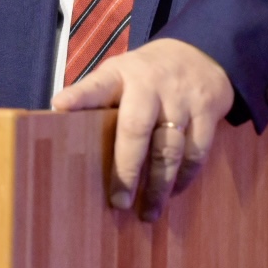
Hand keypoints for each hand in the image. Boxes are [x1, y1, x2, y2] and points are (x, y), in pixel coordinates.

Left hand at [50, 38, 233, 221]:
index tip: (60, 107)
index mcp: (121, 75)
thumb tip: (59, 119)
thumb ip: (96, 97)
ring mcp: (181, 98)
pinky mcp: (207, 111)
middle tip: (118, 201)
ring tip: (147, 212)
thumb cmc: (146, 75)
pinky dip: (185, 177)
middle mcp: (150, 84)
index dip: (79, 97)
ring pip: (170, 148)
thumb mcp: (119, 74)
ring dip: (158, 185)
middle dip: (126, 169)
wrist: (200, 54)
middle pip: (135, 128)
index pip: (97, 85)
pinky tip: (173, 192)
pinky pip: (196, 151)